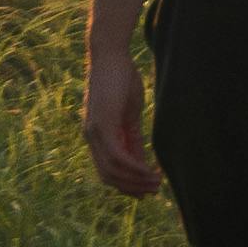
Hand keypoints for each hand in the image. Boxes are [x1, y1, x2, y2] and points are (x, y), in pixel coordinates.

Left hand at [81, 44, 162, 198]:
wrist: (111, 54)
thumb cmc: (121, 79)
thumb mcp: (130, 115)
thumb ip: (133, 139)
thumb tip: (141, 163)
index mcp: (96, 135)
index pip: (106, 170)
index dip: (125, 185)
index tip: (145, 192)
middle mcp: (90, 136)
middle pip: (108, 176)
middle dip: (132, 188)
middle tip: (154, 190)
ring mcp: (94, 132)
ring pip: (112, 170)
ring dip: (136, 181)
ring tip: (157, 183)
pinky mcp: (102, 125)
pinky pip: (118, 157)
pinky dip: (134, 168)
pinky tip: (150, 172)